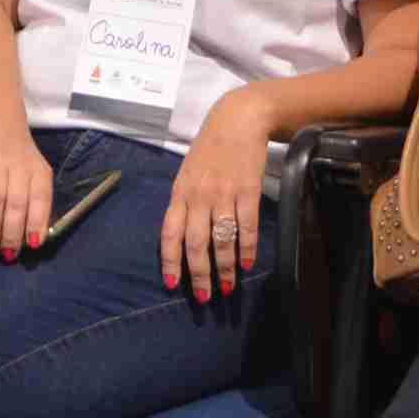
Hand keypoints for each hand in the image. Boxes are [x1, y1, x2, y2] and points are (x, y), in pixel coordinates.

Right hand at [0, 119, 56, 261]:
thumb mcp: (35, 173)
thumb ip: (36, 201)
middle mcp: (21, 166)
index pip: (41, 200)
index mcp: (39, 173)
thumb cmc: (19, 157)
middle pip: (17, 204)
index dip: (36, 223)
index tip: (32, 245)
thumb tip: (34, 238)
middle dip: (12, 233)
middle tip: (7, 255)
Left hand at [160, 103, 277, 299]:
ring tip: (229, 288)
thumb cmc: (209, 148)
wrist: (238, 119)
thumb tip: (181, 237)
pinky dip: (247, 248)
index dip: (170, 261)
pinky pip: (246, 226)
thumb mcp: (187, 173)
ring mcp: (224, 194)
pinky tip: (249, 264)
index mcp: (179, 192)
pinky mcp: (248, 190)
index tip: (172, 285)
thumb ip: (183, 202)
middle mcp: (198, 196)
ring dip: (225, 268)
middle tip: (203, 298)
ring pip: (221, 240)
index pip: (169, 233)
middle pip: (195, 243)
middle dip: (199, 275)